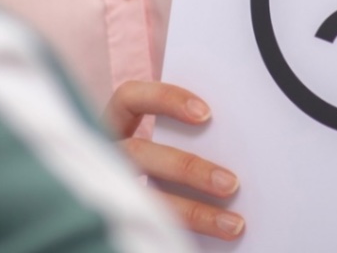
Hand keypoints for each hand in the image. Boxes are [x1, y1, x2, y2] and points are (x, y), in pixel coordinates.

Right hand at [104, 80, 244, 240]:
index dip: (165, 100)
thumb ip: (180, 139)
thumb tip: (232, 144)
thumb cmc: (155, 167)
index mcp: (113, 126)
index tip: (206, 114)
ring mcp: (107, 189)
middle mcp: (104, 155)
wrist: (116, 220)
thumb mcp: (158, 148)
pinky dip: (178, 234)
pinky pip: (144, 228)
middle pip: (139, 153)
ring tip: (232, 224)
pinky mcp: (118, 218)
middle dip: (188, 168)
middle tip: (230, 183)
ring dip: (194, 212)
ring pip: (144, 200)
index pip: (130, 98)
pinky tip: (206, 243)